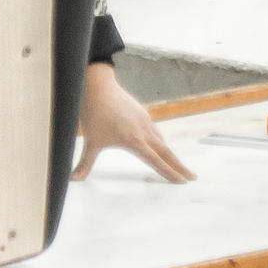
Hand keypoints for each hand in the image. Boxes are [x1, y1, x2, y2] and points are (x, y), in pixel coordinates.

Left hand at [73, 63, 194, 184]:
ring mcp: (145, 121)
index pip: (156, 162)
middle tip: (192, 177)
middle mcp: (144, 132)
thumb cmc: (94, 114)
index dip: (169, 173)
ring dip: (170, 154)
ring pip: (161, 141)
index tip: (182, 182)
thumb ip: (85, 162)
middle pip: (166, 153)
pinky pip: (155, 131)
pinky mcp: (142, 113)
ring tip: (178, 164)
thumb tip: (74, 179)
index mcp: (134, 141)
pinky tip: (159, 144)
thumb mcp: (90, 141)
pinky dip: (161, 141)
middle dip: (179, 166)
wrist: (99, 86)